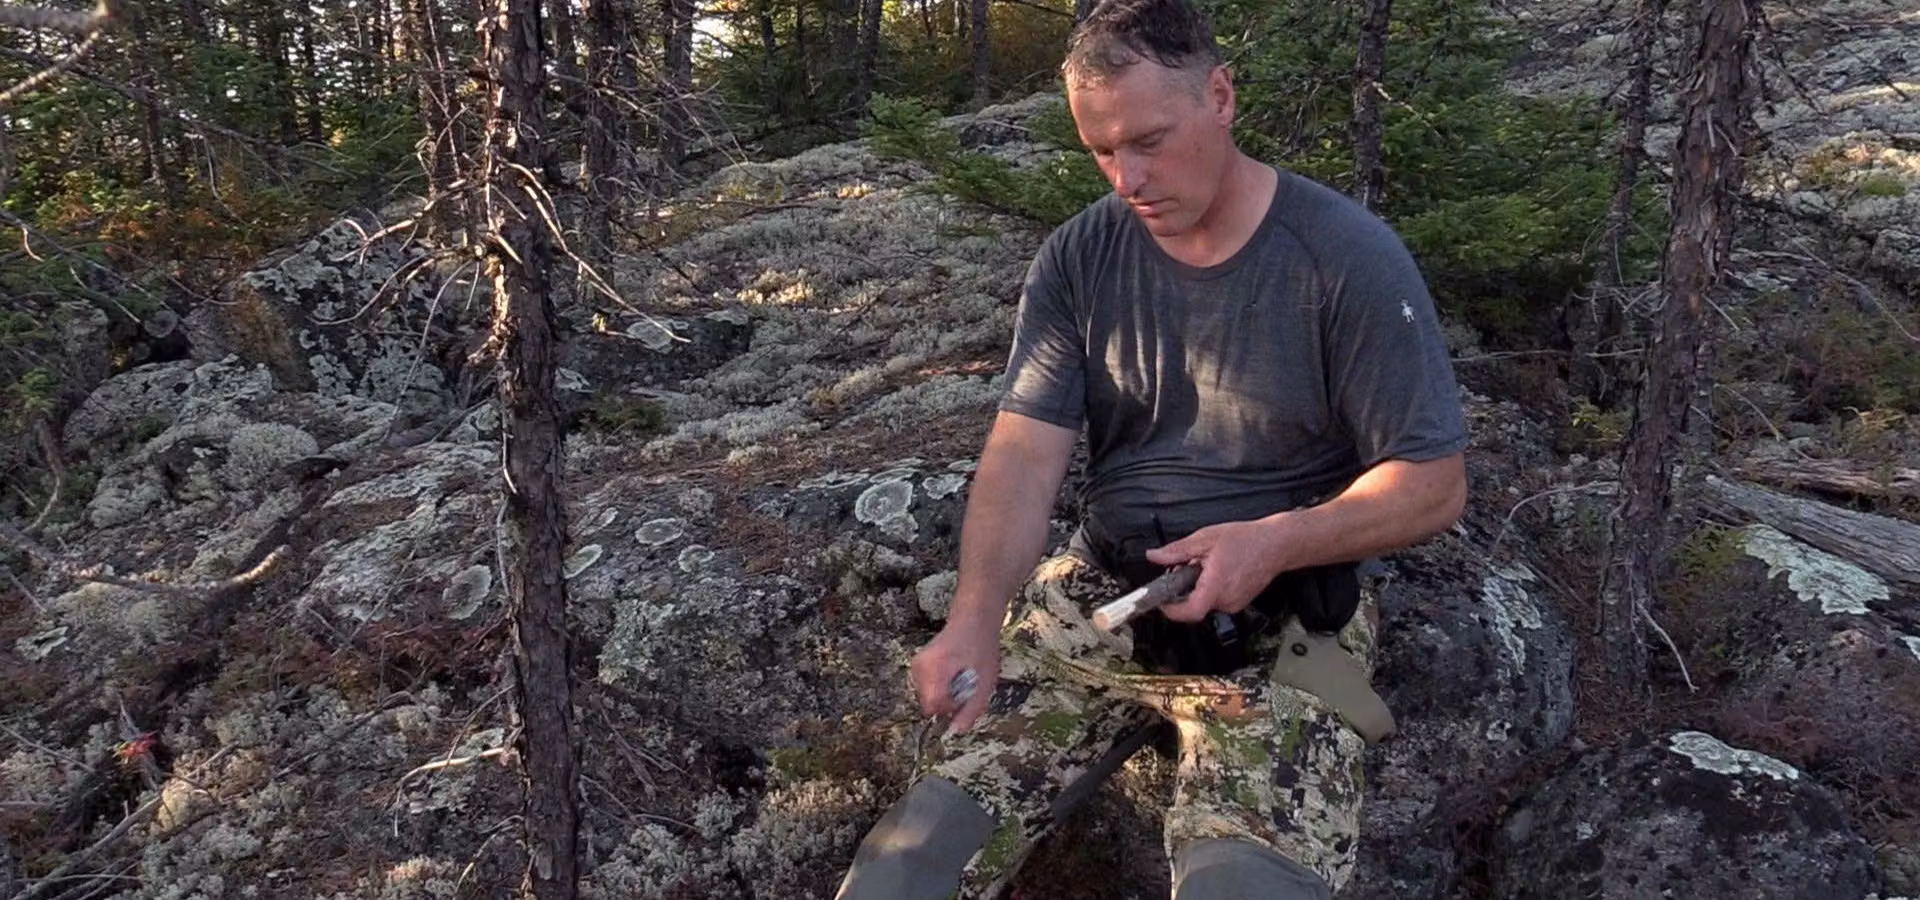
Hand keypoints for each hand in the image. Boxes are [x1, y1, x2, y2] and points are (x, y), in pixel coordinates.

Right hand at [909, 619, 1000, 734]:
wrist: (973, 621)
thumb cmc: (981, 648)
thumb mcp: (984, 682)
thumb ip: (970, 710)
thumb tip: (956, 731)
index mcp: (935, 667)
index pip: (932, 706)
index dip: (949, 708)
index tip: (964, 695)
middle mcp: (919, 666)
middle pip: (928, 704)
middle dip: (948, 703)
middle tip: (966, 685)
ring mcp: (916, 666)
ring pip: (927, 699)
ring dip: (945, 696)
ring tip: (961, 677)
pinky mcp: (917, 666)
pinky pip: (927, 690)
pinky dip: (941, 688)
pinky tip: (953, 674)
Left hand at [1144, 519, 1283, 622]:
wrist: (1276, 544)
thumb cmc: (1247, 540)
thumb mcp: (1206, 539)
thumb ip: (1177, 550)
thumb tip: (1154, 556)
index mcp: (1216, 586)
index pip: (1189, 612)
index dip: (1171, 610)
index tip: (1161, 600)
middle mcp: (1226, 600)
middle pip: (1193, 605)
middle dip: (1184, 588)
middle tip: (1186, 567)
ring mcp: (1234, 603)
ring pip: (1204, 602)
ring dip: (1197, 587)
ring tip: (1205, 565)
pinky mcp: (1239, 603)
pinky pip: (1216, 600)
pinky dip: (1210, 588)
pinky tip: (1216, 571)